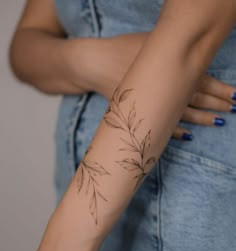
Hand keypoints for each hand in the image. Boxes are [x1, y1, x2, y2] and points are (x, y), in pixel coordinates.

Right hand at [73, 33, 235, 139]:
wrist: (98, 64)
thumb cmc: (124, 50)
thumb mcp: (152, 43)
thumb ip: (175, 51)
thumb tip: (196, 54)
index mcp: (171, 71)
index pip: (204, 83)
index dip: (222, 91)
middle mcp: (165, 90)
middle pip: (198, 100)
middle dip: (217, 106)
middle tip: (231, 110)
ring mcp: (154, 105)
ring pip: (184, 115)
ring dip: (202, 119)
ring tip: (218, 122)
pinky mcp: (143, 114)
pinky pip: (162, 126)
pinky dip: (176, 132)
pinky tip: (188, 136)